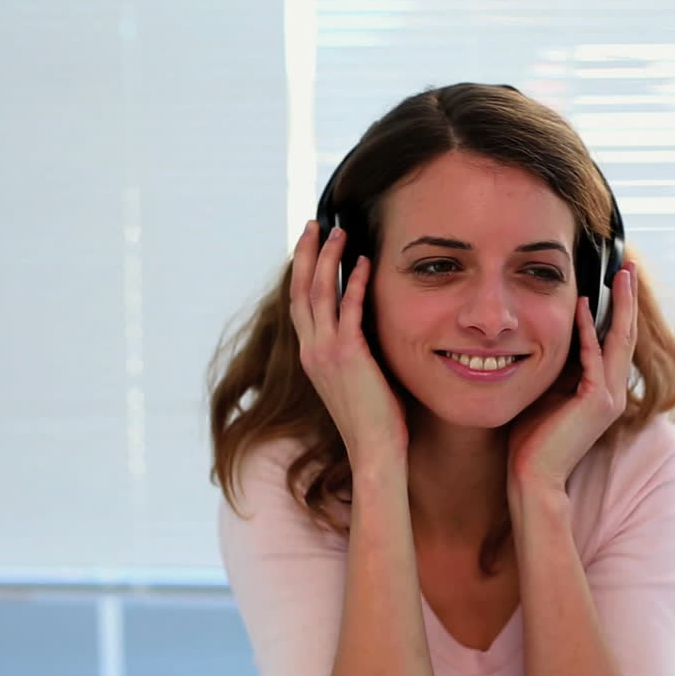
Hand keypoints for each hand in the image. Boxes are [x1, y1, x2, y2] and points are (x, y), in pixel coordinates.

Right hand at [289, 220, 407, 466]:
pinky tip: (363, 263)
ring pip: (319, 293)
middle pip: (301, 290)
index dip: (303, 271)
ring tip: (339, 232)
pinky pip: (348, 309)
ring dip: (328, 258)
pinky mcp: (347, 355)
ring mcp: (325, 352)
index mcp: (311, 356)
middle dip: (308, 253)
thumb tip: (368, 327)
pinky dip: (353, 283)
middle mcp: (311, 350)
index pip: (300, 304)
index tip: (310, 245)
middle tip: (315, 224)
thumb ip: (355, 350)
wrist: (373, 451)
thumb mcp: (357, 378)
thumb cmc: (374, 420)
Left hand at [507, 260, 638, 492]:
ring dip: (618, 306)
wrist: (531, 476)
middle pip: (624, 335)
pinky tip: (582, 306)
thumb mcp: (543, 391)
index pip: (612, 340)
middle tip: (626, 266)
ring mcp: (608, 397)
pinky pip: (594, 357)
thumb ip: (551, 366)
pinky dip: (588, 331)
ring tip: (618, 275)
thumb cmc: (529, 439)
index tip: (611, 279)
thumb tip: (536, 336)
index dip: (614, 309)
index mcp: (600, 389)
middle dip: (625, 299)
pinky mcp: (597, 403)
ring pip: (618, 341)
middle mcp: (611, 392)